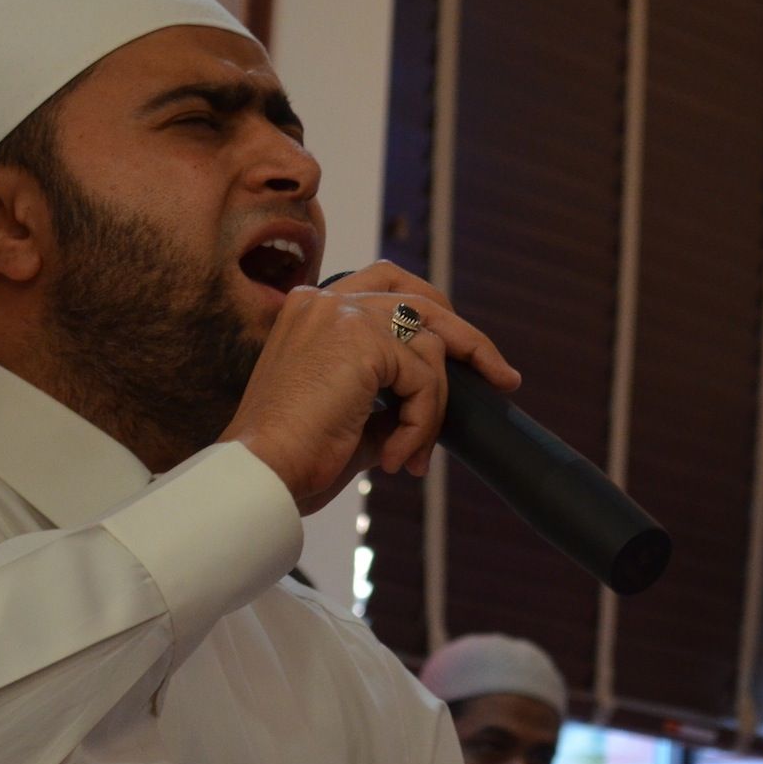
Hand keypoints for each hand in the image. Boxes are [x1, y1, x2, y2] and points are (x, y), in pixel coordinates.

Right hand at [220, 261, 519, 512]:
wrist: (261, 476)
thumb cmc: (293, 457)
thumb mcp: (350, 412)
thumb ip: (388, 390)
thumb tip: (435, 395)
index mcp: (313, 310)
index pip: (388, 287)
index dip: (433, 313)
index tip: (465, 351)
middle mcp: (326, 301)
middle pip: (420, 299)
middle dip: (468, 339)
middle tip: (501, 377)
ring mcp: (344, 316)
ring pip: (430, 347)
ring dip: (433, 408)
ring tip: (409, 455)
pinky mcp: (362, 341)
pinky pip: (424, 379)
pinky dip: (422, 423)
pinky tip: (393, 457)